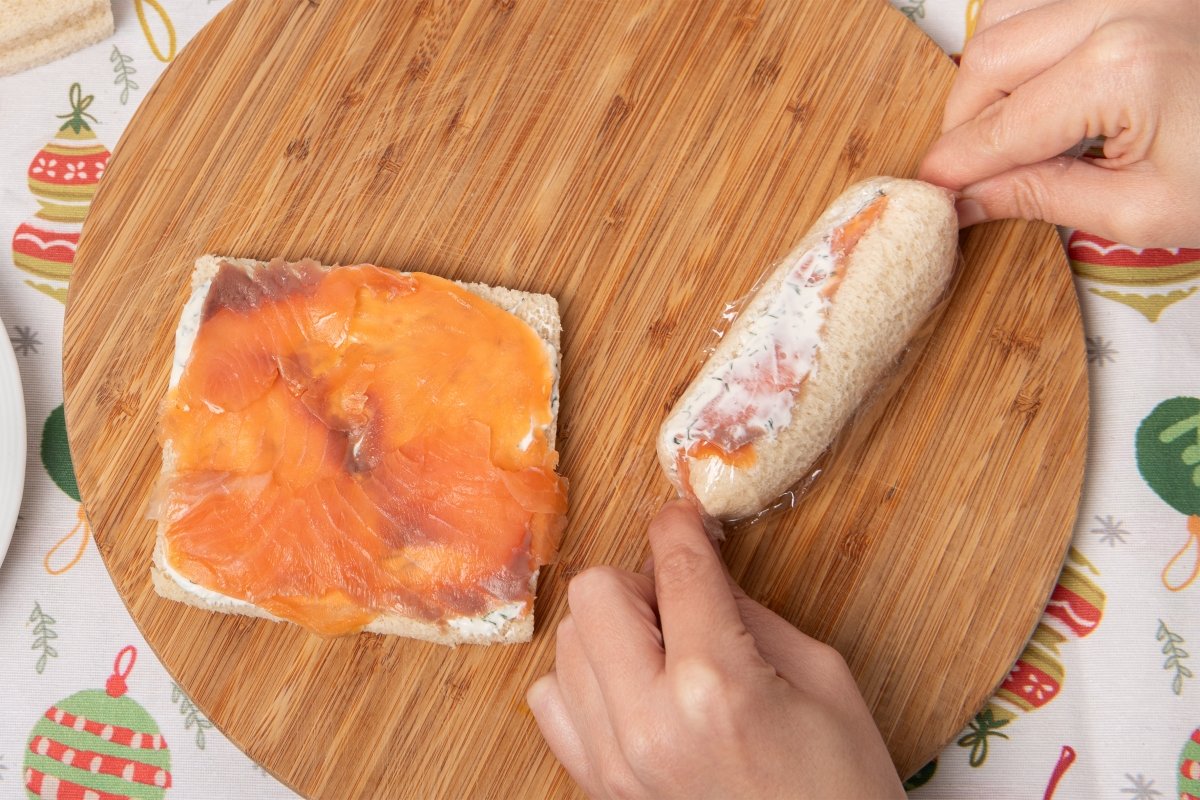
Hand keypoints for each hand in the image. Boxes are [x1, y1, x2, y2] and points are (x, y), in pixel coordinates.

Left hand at [526, 501, 903, 799]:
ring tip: (666, 654)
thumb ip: (750, 613)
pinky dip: (586, 682)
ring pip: (567, 643)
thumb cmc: (840, 787)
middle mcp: (649, 724)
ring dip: (612, 630)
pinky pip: (553, 702)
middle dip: (639, 580)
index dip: (679, 529)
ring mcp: (614, 763)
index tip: (683, 519)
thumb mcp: (822, 679)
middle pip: (595, 594)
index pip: (676, 570)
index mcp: (715, 687)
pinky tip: (635, 691)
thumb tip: (699, 568)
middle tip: (683, 601)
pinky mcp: (599, 788)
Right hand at [918, 0, 1199, 246]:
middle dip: (963, 121)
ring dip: (988, 77)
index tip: (930, 196)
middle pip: (988, 59)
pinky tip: (1037, 86)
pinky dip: (1026, 41)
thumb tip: (968, 200)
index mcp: (1120, 71)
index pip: (997, 127)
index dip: (953, 168)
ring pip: (1009, 18)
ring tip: (1002, 131)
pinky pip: (1048, 1)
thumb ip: (1042, 198)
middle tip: (967, 173)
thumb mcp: (1144, 212)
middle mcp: (1119, 9)